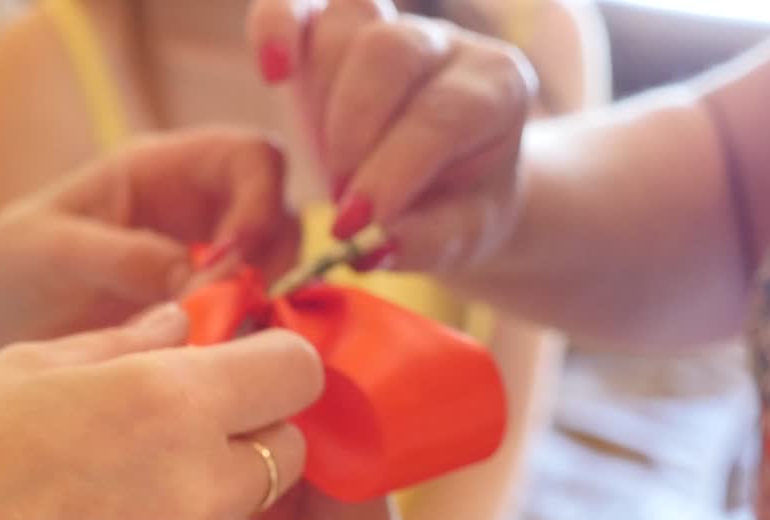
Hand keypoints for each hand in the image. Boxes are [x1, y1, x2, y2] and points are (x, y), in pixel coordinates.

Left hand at [0, 128, 299, 356]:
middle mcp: (192, 209)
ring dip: (261, 307)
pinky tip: (211, 367)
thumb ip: (123, 256)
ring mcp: (199, 262)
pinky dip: (243, 340)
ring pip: (272, 272)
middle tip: (232, 315)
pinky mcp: (195, 313)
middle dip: (270, 264)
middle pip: (277, 214)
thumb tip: (197, 277)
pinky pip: (245, 318)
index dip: (261, 202)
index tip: (238, 262)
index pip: (250, 157)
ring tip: (217, 346)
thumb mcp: (51, 249)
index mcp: (159, 170)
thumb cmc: (4, 265)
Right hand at [0, 305, 322, 519]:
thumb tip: (181, 324)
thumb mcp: (23, 366)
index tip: (241, 368)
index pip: (297, 371)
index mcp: (169, 400)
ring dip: (200, 502)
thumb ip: (123, 343)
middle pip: (284, 451)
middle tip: (169, 436)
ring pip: (238, 519)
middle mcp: (198, 486)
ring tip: (103, 504)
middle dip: (245, 434)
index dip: (272, 363)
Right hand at [247, 0, 534, 271]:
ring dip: (321, 103)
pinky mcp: (328, 31)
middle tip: (342, 195)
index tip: (353, 228)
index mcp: (496, 87)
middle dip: (352, 134)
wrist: (448, 180)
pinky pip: (294, 5)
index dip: (391, 172)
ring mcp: (386, 28)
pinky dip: (274, 29)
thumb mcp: (462, 236)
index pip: (441, 114)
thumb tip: (372, 246)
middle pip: (389, 52)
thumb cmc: (458, 206)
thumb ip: (427, 240)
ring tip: (329, 163)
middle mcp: (444, 44)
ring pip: (344, 26)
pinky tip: (273, 73)